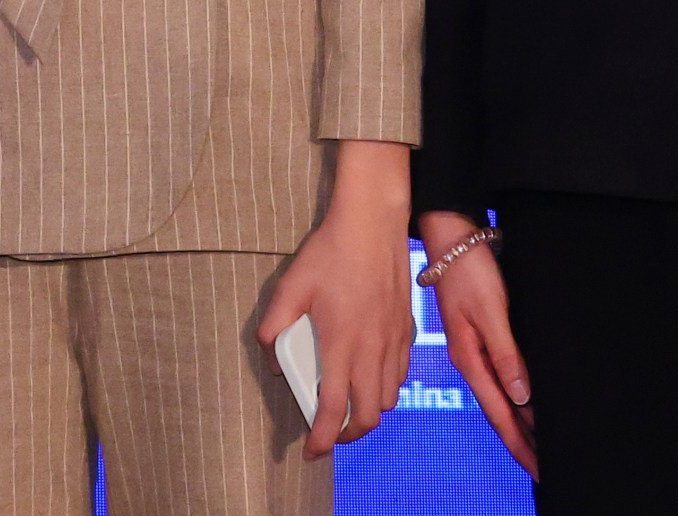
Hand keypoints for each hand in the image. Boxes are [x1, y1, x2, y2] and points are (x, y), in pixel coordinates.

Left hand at [256, 140, 415, 457]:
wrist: (373, 224)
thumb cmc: (330, 253)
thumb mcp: (290, 286)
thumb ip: (275, 324)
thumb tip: (271, 354)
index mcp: (341, 345)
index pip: (332, 409)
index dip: (321, 438)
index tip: (310, 452)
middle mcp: (372, 351)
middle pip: (368, 416)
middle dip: (347, 434)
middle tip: (328, 432)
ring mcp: (393, 342)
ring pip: (388, 398)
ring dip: (368, 411)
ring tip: (347, 404)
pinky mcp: (406, 330)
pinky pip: (400, 375)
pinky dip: (385, 387)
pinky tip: (368, 374)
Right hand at [419, 209, 535, 476]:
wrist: (451, 237)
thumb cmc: (468, 270)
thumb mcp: (490, 311)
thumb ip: (505, 354)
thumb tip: (522, 397)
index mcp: (470, 359)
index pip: (500, 414)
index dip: (520, 444)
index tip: (540, 469)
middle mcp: (470, 361)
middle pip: (499, 412)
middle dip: (522, 443)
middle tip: (545, 470)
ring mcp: (473, 350)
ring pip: (500, 398)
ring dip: (519, 424)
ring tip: (538, 448)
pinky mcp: (480, 337)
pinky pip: (499, 379)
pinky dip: (514, 399)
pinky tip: (523, 405)